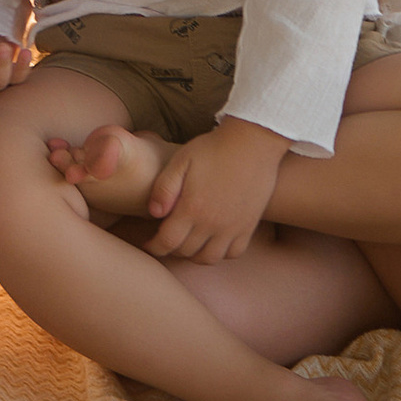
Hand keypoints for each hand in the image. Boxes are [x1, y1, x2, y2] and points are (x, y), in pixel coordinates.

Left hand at [142, 116, 290, 265]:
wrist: (253, 142)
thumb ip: (164, 188)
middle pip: (185, 252)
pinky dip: (220, 253)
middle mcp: (213, 224)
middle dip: (171, 248)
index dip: (154, 247)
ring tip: (188, 242)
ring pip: (209, 258)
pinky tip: (213, 241)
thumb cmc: (214, 148)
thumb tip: (154, 213)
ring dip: (194, 255)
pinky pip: (233, 253)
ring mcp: (233, 227)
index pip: (167, 242)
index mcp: (192, 208)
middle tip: (166, 238)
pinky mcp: (248, 225)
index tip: (148, 243)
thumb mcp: (181, 160)